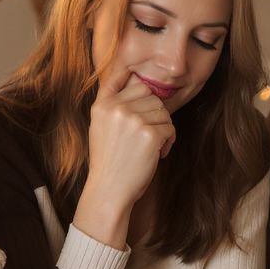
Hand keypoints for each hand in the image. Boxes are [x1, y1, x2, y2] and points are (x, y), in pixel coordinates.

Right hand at [73, 72, 175, 247]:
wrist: (109, 190)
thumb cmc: (108, 161)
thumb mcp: (99, 127)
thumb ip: (113, 105)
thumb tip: (136, 82)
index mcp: (102, 105)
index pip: (126, 78)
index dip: (138, 84)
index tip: (143, 87)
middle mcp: (116, 109)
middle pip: (150, 94)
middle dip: (155, 112)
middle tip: (149, 132)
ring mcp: (133, 120)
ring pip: (163, 111)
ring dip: (164, 127)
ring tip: (153, 145)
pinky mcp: (150, 135)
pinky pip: (170, 128)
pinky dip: (169, 142)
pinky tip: (158, 154)